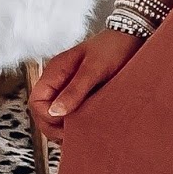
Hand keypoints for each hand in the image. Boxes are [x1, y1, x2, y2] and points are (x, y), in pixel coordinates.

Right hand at [28, 28, 143, 143]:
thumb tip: (54, 111)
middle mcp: (59, 80)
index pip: (36, 101)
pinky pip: (71, 113)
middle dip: (54, 127)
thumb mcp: (95, 69)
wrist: (135, 37)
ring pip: (56, 115)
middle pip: (43, 112)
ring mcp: (69, 88)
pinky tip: (89, 129)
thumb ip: (75, 90)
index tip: (67, 124)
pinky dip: (76, 124)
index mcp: (56, 71)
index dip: (47, 118)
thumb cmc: (115, 47)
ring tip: (83, 135)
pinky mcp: (83, 94)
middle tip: (76, 136)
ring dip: (65, 128)